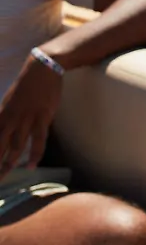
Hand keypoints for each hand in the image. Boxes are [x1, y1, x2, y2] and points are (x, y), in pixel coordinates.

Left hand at [0, 55, 62, 177]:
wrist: (42, 69)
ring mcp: (26, 119)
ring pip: (14, 146)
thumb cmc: (28, 84)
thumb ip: (6, 116)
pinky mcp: (42, 118)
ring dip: (8, 162)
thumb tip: (4, 129)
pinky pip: (37, 140)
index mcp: (1, 114)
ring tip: (4, 175)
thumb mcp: (11, 100)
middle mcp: (10, 119)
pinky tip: (31, 165)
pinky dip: (34, 154)